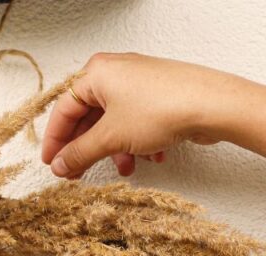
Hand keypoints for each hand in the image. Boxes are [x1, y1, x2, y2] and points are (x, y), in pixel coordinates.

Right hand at [42, 52, 265, 178]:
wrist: (212, 105)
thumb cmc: (163, 107)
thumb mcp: (112, 137)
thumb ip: (81, 153)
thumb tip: (61, 164)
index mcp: (97, 73)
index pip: (64, 109)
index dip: (56, 140)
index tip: (52, 163)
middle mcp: (116, 73)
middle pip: (90, 117)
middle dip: (89, 148)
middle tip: (79, 173)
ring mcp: (139, 83)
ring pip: (116, 123)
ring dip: (117, 150)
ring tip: (126, 169)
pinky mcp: (159, 96)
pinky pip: (138, 122)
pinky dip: (139, 142)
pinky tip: (151, 156)